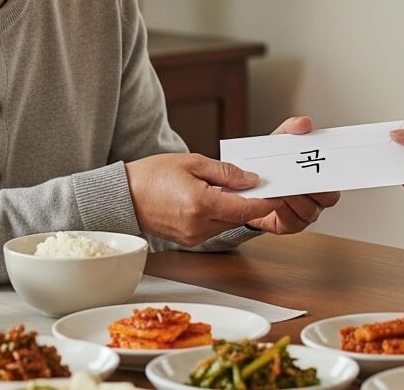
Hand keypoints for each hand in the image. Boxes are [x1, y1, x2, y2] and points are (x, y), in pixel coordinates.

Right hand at [124, 152, 283, 246]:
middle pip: (240, 217)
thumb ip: (226, 172)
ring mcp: (194, 237)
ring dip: (235, 208)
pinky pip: (215, 228)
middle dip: (250, 201)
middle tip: (257, 183)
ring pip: (229, 223)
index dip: (266, 200)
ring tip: (229, 188)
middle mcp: (199, 227)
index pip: (246, 208)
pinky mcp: (190, 241)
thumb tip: (252, 180)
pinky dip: (221, 214)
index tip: (279, 191)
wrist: (125, 196)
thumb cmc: (153, 175)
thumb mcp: (193, 162)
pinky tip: (214, 199)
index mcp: (201, 205)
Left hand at [246, 116, 341, 234]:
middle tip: (298, 175)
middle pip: (329, 196)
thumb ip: (291, 130)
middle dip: (313, 186)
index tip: (328, 164)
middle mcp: (319, 197)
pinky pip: (293, 220)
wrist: (246, 189)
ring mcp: (306, 213)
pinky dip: (282, 209)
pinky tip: (273, 199)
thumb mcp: (279, 143)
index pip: (338, 176)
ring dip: (295, 197)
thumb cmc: (270, 166)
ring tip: (281, 186)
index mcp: (321, 176)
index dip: (337, 172)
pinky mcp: (291, 225)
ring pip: (310, 208)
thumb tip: (305, 123)